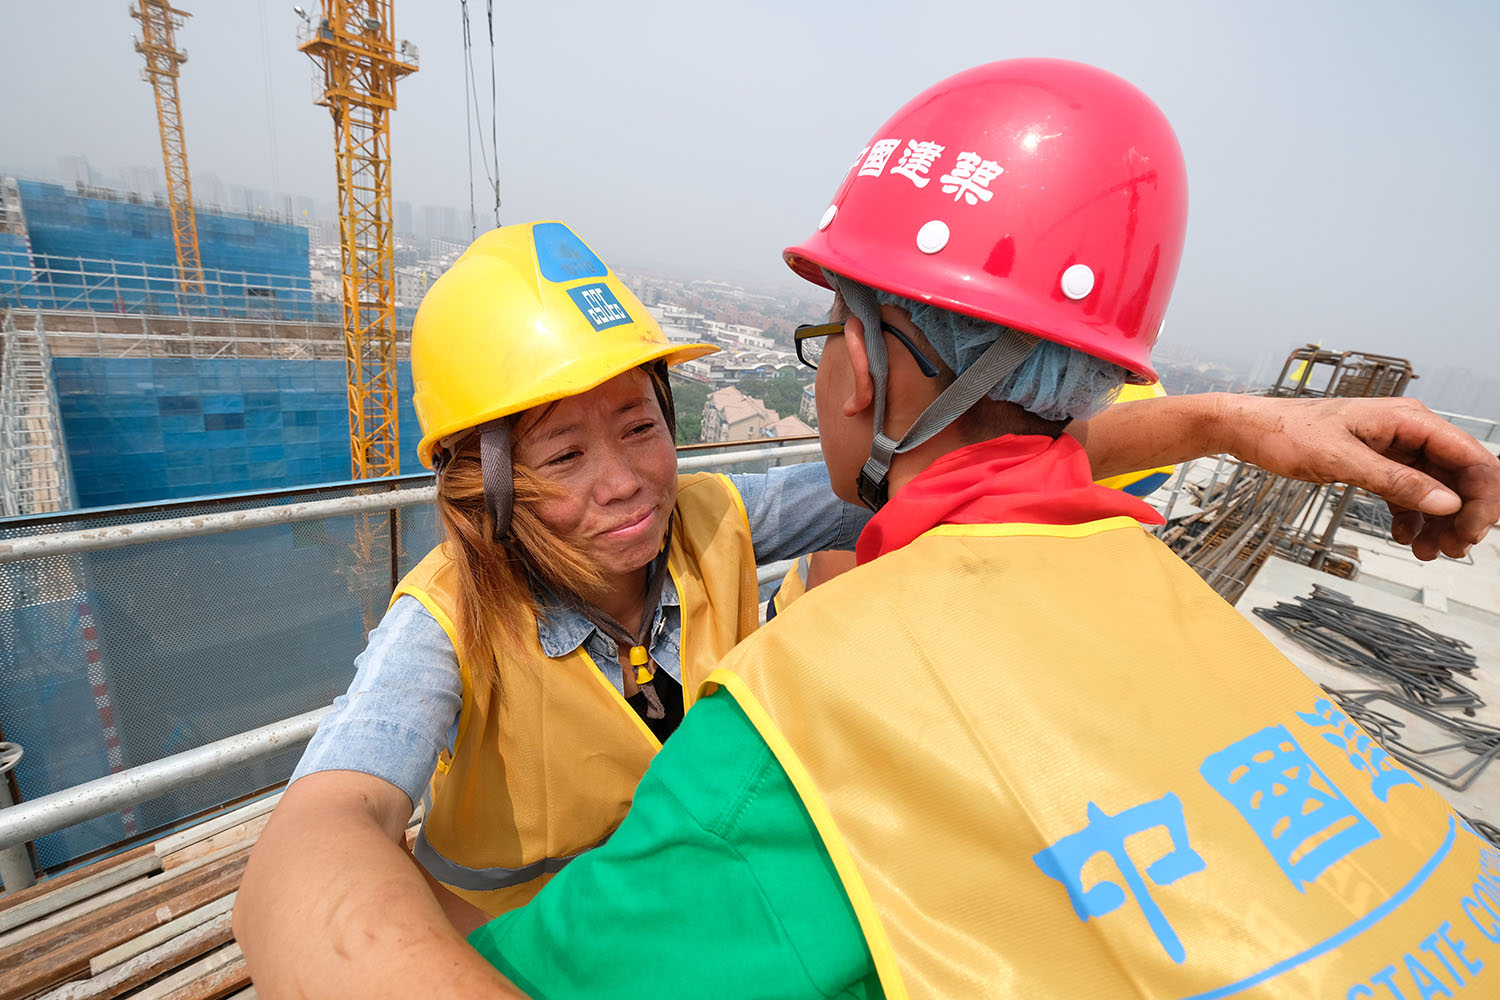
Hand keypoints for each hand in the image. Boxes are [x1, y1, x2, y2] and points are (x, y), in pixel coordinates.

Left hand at [1222, 395, 1498, 560]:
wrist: (1251, 429)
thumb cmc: (1287, 433)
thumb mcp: (1340, 459)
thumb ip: (1394, 481)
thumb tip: (1446, 502)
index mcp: (1410, 419)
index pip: (1472, 458)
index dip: (1483, 498)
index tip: (1471, 533)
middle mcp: (1410, 431)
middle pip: (1461, 476)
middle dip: (1463, 515)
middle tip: (1451, 550)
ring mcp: (1396, 448)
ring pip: (1437, 489)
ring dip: (1440, 523)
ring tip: (1428, 553)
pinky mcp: (1379, 463)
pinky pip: (1410, 493)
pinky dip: (1413, 518)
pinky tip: (1405, 539)